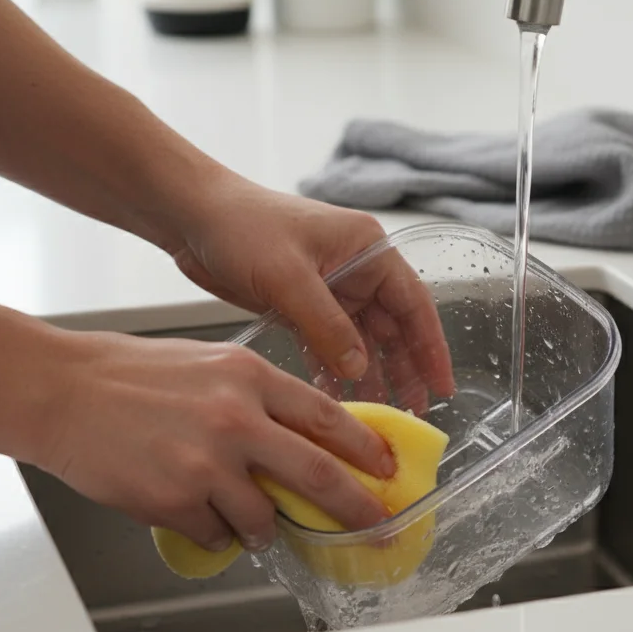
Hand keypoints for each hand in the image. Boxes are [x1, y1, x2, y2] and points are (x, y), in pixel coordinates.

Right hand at [37, 331, 395, 551]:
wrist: (61, 391)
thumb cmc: (130, 374)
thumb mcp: (210, 363)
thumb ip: (258, 396)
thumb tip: (303, 435)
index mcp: (249, 377)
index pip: (328, 418)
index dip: (366, 449)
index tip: (387, 468)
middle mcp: (236, 418)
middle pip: (318, 474)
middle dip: (355, 507)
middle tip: (373, 525)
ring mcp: (206, 462)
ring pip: (265, 517)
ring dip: (265, 527)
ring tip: (249, 520)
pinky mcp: (174, 499)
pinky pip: (217, 534)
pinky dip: (216, 533)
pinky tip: (196, 512)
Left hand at [163, 172, 455, 412]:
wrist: (190, 216)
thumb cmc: (241, 225)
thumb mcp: (289, 277)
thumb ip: (326, 325)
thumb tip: (359, 369)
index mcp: (368, 249)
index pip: (414, 304)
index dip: (431, 347)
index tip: (442, 384)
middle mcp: (356, 269)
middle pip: (393, 328)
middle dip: (405, 370)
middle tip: (415, 413)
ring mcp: (330, 288)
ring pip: (362, 341)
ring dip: (372, 376)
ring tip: (382, 416)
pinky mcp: (302, 306)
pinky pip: (329, 346)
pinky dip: (335, 372)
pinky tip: (340, 402)